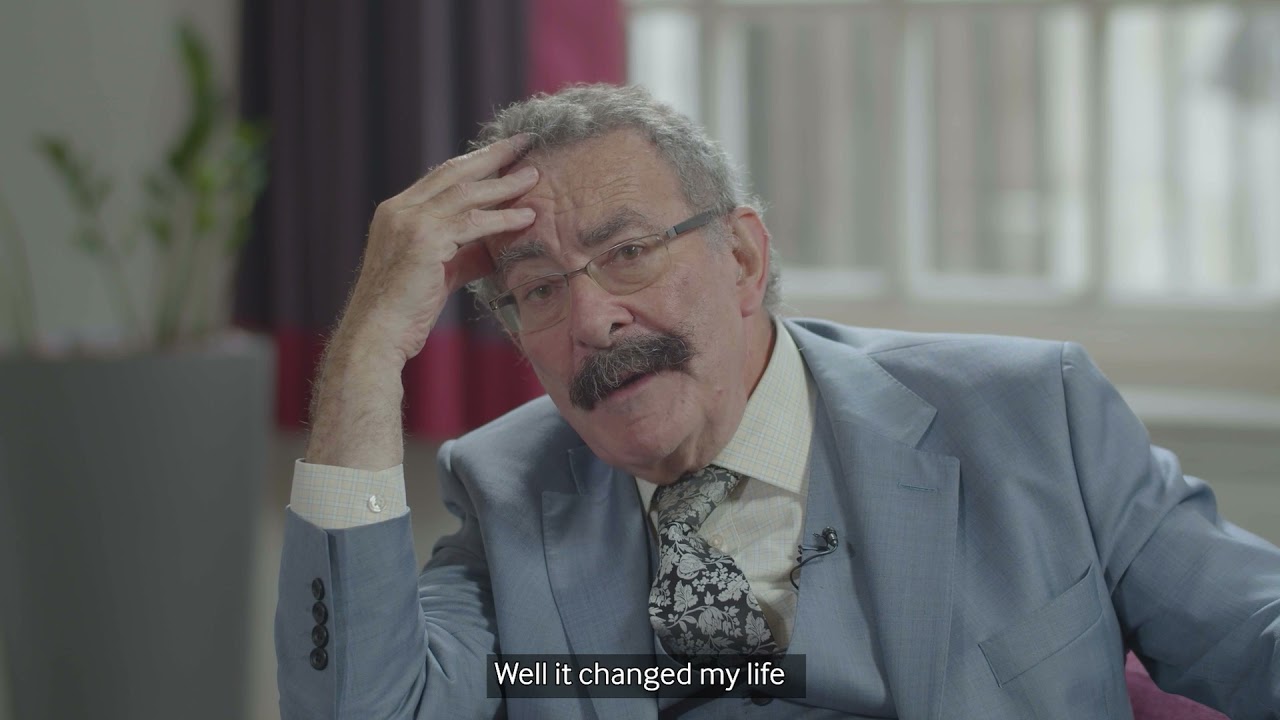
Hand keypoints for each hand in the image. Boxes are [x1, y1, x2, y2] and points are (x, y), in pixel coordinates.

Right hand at [340, 134, 538, 362]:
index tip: (503, 153)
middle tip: (523, 141)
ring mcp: (409, 222)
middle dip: (491, 155)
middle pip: (453, 172)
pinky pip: (473, 223)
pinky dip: (502, 218)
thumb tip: (496, 249)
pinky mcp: (424, 242)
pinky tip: (526, 216)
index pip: (440, 177)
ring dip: (504, 184)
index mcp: (396, 212)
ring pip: (466, 194)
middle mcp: (399, 210)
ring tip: (534, 175)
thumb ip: (464, 255)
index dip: (474, 163)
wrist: (378, 333)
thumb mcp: (438, 273)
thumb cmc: (405, 310)